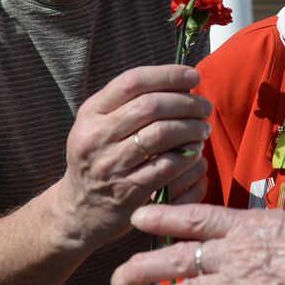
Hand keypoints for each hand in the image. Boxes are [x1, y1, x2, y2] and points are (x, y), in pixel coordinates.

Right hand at [54, 65, 210, 245]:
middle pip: (151, 105)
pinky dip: (188, 155)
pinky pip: (168, 165)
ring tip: (203, 129)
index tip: (193, 76)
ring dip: (191, 128)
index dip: (168, 75)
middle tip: (205, 108)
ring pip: (162, 133)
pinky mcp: (128, 191)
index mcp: (91, 112)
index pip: (133, 81)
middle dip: (186, 102)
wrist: (80, 210)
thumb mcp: (99, 124)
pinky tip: (196, 152)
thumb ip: (130, 102)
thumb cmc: (99, 158)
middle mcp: (97, 136)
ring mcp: (111, 165)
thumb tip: (179, 82)